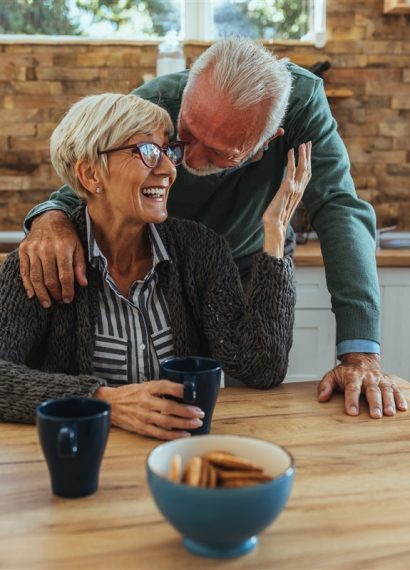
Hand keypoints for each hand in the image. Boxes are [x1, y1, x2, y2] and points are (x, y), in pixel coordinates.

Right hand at [19, 211, 87, 306]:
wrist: (49, 218)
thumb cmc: (67, 235)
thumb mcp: (79, 247)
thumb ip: (80, 265)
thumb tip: (83, 283)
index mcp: (63, 248)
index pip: (65, 275)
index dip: (67, 290)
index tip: (68, 299)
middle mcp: (46, 249)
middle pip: (50, 278)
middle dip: (55, 294)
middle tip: (60, 301)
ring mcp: (33, 250)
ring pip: (36, 277)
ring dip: (42, 293)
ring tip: (47, 303)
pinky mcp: (24, 250)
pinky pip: (25, 271)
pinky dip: (27, 285)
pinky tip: (32, 295)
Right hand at [94, 380, 204, 439]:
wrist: (110, 404)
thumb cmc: (129, 394)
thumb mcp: (144, 385)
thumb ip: (160, 388)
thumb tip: (182, 390)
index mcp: (146, 388)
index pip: (165, 386)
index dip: (180, 389)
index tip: (192, 392)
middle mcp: (145, 401)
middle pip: (170, 407)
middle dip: (187, 410)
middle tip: (200, 412)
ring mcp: (143, 416)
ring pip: (167, 421)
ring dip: (184, 423)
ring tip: (197, 423)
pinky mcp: (141, 427)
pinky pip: (160, 433)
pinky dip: (173, 434)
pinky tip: (184, 434)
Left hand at [262, 142, 311, 256]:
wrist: (275, 226)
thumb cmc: (276, 218)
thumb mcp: (282, 204)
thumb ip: (285, 196)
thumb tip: (283, 193)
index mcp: (299, 193)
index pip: (306, 174)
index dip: (308, 162)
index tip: (307, 151)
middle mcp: (299, 190)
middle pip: (307, 169)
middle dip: (308, 155)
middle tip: (308, 142)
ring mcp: (294, 189)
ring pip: (302, 168)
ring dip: (303, 155)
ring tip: (302, 144)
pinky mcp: (287, 188)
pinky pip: (291, 170)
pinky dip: (292, 159)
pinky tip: (291, 151)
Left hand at [318, 353, 407, 417]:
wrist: (361, 358)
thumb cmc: (346, 371)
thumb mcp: (332, 375)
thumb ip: (326, 385)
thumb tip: (321, 398)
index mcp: (353, 376)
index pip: (352, 389)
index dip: (352, 400)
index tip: (352, 412)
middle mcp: (368, 377)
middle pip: (371, 390)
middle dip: (374, 403)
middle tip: (375, 415)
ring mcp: (379, 379)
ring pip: (385, 390)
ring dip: (388, 402)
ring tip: (389, 413)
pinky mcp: (388, 382)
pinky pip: (396, 389)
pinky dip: (400, 398)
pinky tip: (402, 408)